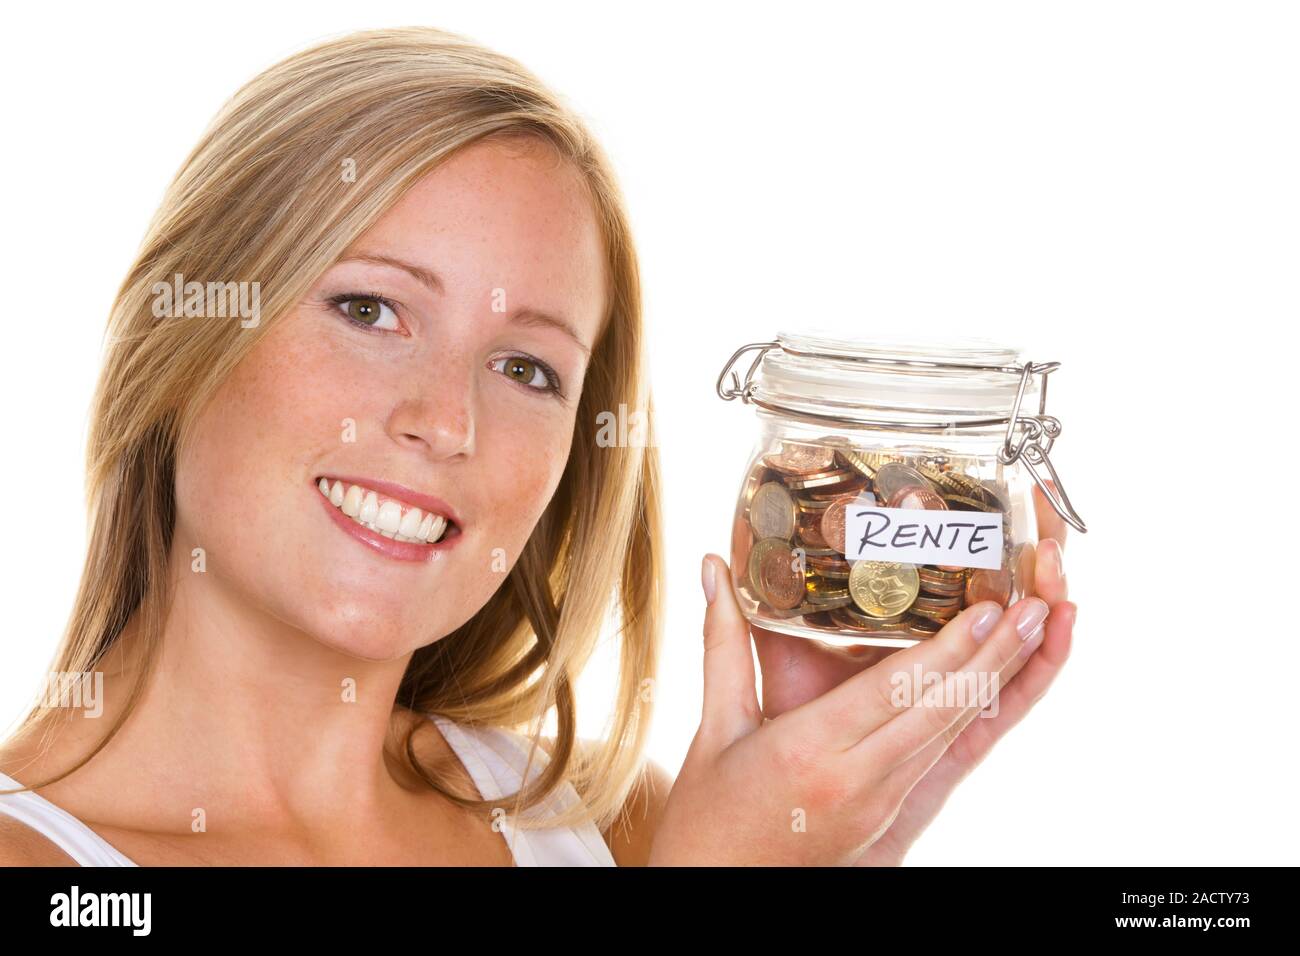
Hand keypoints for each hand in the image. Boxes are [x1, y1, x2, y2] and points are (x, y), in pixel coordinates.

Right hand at [646, 497, 1069, 864]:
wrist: (714, 888)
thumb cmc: (706, 812)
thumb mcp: (714, 725)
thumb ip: (722, 643)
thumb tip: (711, 567)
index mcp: (807, 749)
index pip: (894, 692)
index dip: (947, 650)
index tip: (984, 610)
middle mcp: (853, 779)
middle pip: (939, 711)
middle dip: (994, 657)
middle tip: (1034, 609)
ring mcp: (876, 803)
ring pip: (948, 735)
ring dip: (994, 682)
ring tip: (1030, 634)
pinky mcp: (886, 817)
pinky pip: (937, 757)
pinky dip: (968, 714)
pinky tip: (991, 682)